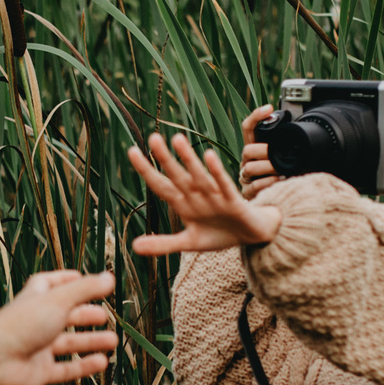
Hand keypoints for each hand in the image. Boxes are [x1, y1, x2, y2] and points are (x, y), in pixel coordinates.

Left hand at [0, 270, 119, 384]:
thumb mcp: (59, 300)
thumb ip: (86, 289)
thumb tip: (110, 277)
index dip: (66, 280)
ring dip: (90, 342)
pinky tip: (102, 362)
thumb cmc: (22, 324)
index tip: (83, 279)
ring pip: (68, 344)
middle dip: (84, 315)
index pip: (50, 284)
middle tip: (104, 316)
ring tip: (113, 341)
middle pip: (63, 316)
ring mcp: (37, 348)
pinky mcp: (39, 371)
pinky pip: (65, 369)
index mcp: (35, 299)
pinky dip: (83, 366)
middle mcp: (35, 322)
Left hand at [128, 132, 282, 254]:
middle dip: (164, 158)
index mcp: (183, 203)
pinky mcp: (233, 201)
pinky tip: (209, 157)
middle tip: (152, 138)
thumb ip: (163, 244)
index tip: (131, 151)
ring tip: (178, 140)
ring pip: (198, 176)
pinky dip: (216, 172)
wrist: (252, 236)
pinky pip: (223, 184)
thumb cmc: (219, 234)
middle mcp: (196, 195)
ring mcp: (215, 196)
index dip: (146, 170)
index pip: (161, 185)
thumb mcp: (189, 243)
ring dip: (189, 159)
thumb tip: (134, 247)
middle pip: (177, 175)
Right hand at [236, 105, 277, 197]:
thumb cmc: (282, 177)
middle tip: (279, 154)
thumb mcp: (284, 159)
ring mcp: (245, 177)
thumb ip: (285, 148)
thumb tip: (299, 132)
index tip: (269, 107)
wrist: (276, 203)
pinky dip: (269, 183)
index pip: (248, 128)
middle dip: (265, 151)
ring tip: (283, 170)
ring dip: (269, 168)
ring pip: (249, 168)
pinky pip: (254, 186)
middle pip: (248, 149)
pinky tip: (280, 181)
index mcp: (254, 150)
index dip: (256, 116)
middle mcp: (246, 162)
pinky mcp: (247, 193)